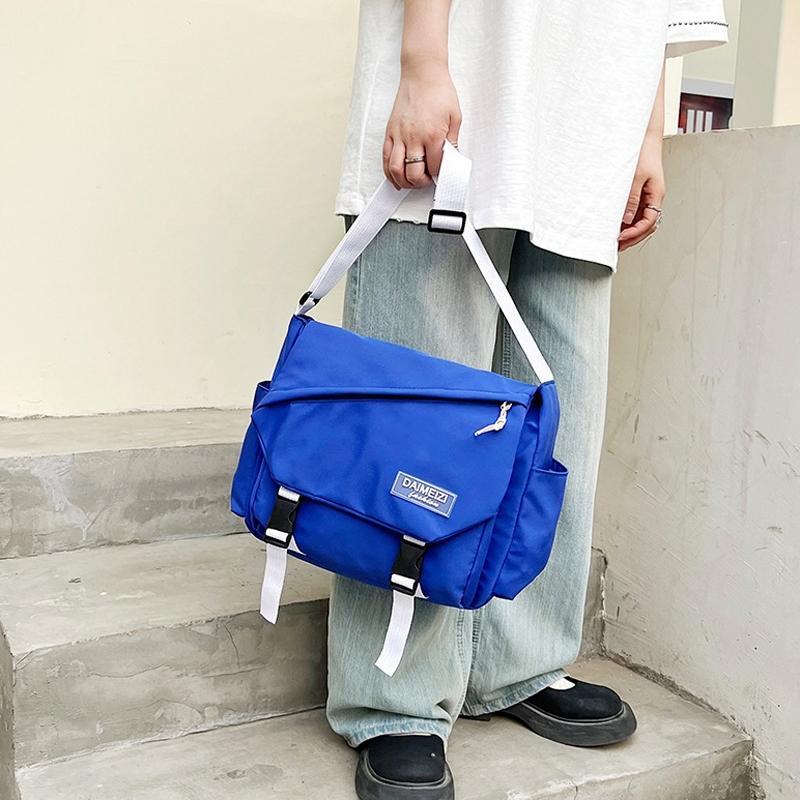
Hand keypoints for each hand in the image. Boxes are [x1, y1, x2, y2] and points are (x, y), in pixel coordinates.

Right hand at [383, 61, 461, 189]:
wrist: (422, 73)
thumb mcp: (455, 117)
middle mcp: (414, 137)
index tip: (441, 174)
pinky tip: (396, 178)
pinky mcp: (390, 132)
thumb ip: (452, 142)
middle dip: (421, 182)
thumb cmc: (439, 92)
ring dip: (404, 181)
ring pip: (395, 169)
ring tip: (411, 182)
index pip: (434, 167)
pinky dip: (389, 172)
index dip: (439, 175)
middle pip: (413, 173)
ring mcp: (399, 135)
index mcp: (432, 135)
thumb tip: (451, 160)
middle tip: (427, 180)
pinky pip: (385, 158)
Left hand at [618, 129, 665, 251]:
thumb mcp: (635, 177)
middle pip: (646, 225)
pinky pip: (635, 211)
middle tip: (617, 246)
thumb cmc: (642, 151)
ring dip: (629, 230)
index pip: (649, 222)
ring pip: (641, 219)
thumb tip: (626, 220)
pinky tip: (616, 224)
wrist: (643, 135)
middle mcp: (653, 197)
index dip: (635, 233)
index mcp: (657, 194)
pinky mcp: (640, 191)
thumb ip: (631, 199)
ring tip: (614, 238)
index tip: (620, 239)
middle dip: (632, 237)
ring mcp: (647, 195)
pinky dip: (627, 220)